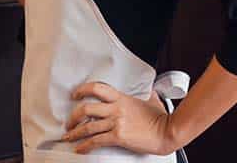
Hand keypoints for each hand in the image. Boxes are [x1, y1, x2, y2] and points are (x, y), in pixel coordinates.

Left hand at [62, 81, 176, 155]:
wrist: (167, 131)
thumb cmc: (161, 118)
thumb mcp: (151, 100)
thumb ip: (146, 95)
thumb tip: (150, 93)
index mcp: (121, 98)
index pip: (97, 88)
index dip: (82, 90)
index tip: (75, 95)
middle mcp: (115, 108)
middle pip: (86, 109)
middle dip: (73, 117)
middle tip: (68, 122)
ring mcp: (116, 122)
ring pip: (88, 127)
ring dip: (75, 133)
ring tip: (68, 137)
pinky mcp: (118, 136)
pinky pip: (96, 141)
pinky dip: (85, 145)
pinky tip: (80, 148)